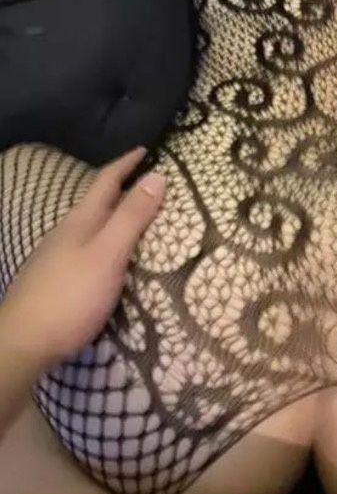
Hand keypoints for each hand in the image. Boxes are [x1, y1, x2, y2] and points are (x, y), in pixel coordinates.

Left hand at [0, 147, 164, 368]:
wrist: (23, 343)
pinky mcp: (59, 280)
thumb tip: (157, 176)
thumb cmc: (70, 295)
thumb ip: (132, 217)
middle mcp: (68, 232)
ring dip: (118, 218)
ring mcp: (59, 257)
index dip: (127, 163)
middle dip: (125, 190)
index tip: (147, 149)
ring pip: (94, 227)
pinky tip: (117, 259)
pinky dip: (110, 243)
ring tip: (143, 221)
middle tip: (154, 185)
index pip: (107, 180)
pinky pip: (91, 249)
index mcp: (82, 220)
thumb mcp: (108, 254)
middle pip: (99, 202)